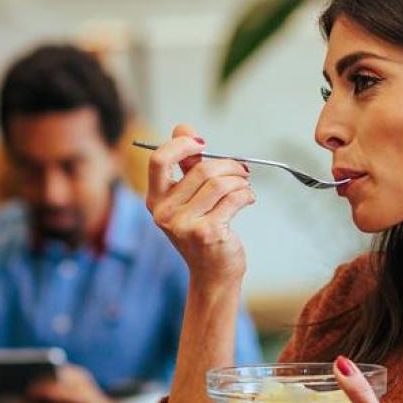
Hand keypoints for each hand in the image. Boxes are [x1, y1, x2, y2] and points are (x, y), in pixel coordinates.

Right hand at [146, 123, 254, 283]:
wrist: (213, 274)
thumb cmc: (202, 232)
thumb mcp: (189, 198)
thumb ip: (186, 164)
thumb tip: (183, 127)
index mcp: (155, 200)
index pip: (159, 159)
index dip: (182, 144)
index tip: (202, 143)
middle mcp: (164, 212)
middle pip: (200, 169)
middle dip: (228, 165)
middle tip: (241, 170)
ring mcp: (183, 224)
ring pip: (219, 182)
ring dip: (240, 180)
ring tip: (245, 185)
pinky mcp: (206, 232)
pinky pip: (233, 198)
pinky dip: (246, 194)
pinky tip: (248, 199)